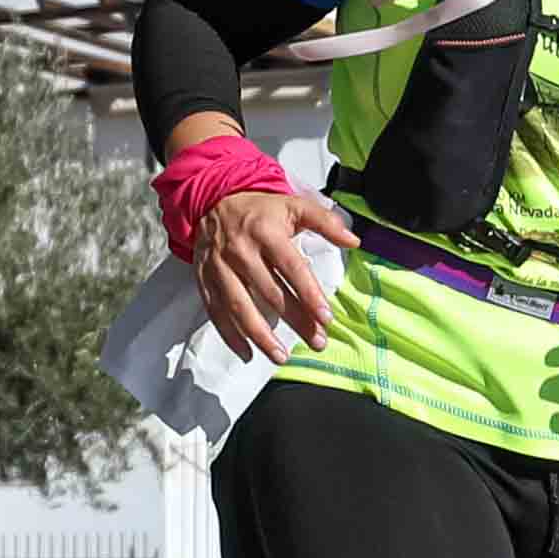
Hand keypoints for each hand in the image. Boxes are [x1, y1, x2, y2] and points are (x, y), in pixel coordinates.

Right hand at [194, 181, 352, 360]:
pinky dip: (230, 336)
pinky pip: (216, 312)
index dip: (309, 294)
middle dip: (295, 321)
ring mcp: (220, 267)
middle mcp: (241, 251)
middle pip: (270, 293)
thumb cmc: (259, 210)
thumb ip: (325, 221)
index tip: (326, 318)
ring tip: (281, 356)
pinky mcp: (205, 279)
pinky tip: (247, 353)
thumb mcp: (294, 205)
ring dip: (261, 336)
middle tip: (316, 342)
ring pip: (240, 307)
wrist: (211, 200)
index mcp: (266, 232)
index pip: (292, 268)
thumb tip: (353, 240)